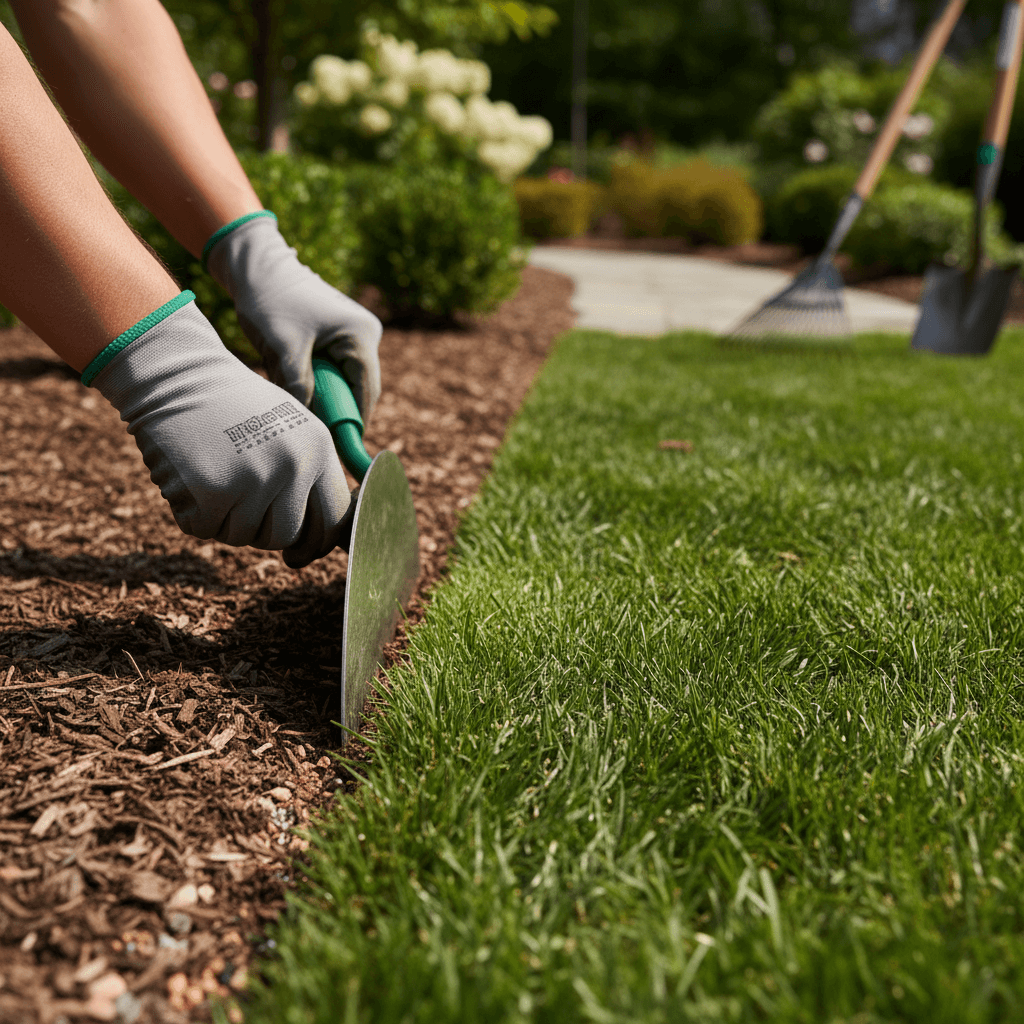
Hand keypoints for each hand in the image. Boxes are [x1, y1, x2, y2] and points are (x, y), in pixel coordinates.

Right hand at [89, 295, 351, 567]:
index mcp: (319, 449)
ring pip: (244, 536)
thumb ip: (310, 475)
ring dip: (225, 517)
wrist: (177, 376)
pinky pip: (206, 530)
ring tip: (214, 473)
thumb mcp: (289, 429)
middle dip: (262, 529)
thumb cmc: (234, 407)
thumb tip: (324, 541)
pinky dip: (194, 512)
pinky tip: (191, 475)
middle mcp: (294, 466)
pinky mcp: (212, 493)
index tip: (299, 554)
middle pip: (285, 536)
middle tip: (239, 499)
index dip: (314, 544)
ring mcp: (254, 480)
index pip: (332, 520)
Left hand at [207, 213, 381, 420]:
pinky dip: (315, 380)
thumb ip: (298, 386)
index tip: (338, 447)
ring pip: (343, 379)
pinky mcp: (338, 335)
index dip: (352, 420)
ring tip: (300, 403)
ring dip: (323, 394)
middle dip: (336, 408)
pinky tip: (295, 383)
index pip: (365, 391)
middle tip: (316, 432)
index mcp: (360, 335)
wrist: (254, 264)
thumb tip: (307, 423)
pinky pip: (332, 368)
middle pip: (357, 387)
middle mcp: (365, 334)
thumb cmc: (270, 299)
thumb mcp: (283, 348)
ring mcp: (353, 334)